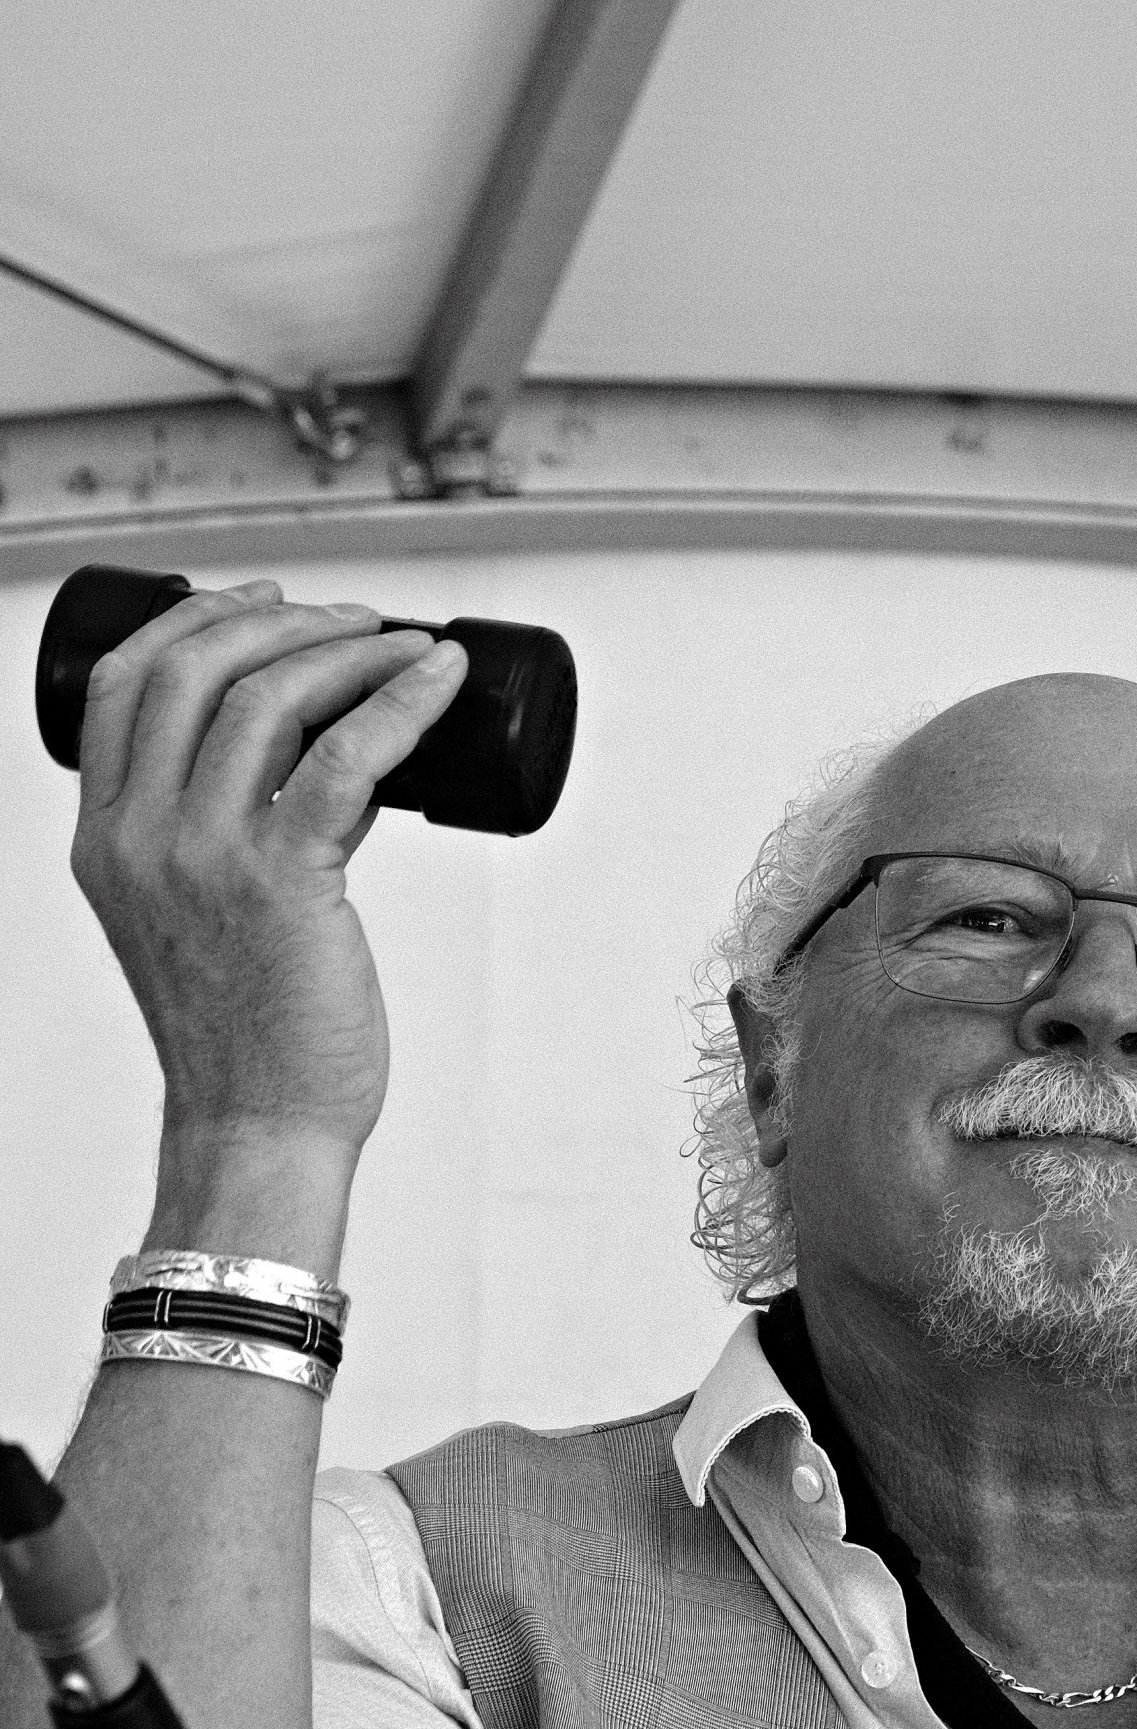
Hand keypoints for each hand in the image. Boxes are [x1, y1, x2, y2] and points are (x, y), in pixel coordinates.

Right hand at [69, 581, 468, 1170]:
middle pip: (195, 667)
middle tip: (358, 621)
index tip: (268, 605)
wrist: (257, 1123)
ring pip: (270, 697)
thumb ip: (225, 836)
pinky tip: (439, 679)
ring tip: (405, 647)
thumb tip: (324, 764)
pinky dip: (401, 702)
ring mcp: (204, 858)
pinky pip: (348, 758)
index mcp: (104, 838)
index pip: (124, 681)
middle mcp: (139, 838)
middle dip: (286, 621)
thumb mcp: (191, 914)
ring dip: (351, 651)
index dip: (197, 619)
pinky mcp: (283, 883)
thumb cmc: (244, 1028)